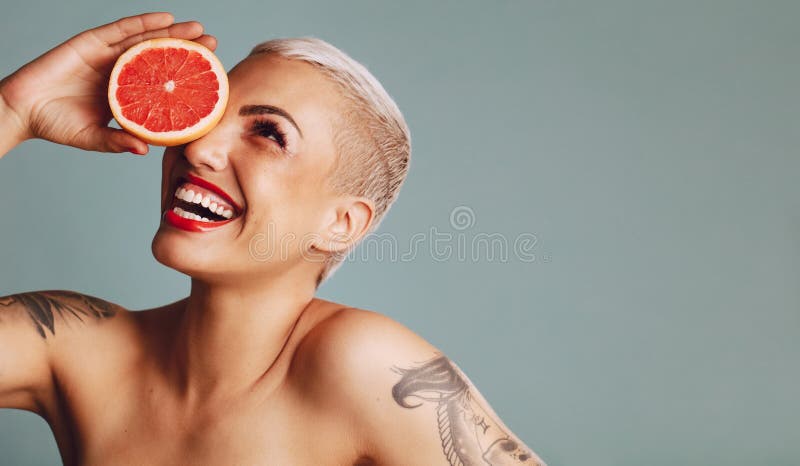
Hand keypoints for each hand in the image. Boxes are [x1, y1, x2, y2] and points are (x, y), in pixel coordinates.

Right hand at [0, 12, 216, 154]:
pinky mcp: (90, 43)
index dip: (184, 76)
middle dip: (186, 49)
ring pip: (145, 40)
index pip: (161, 81)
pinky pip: (120, 29)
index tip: (211, 75)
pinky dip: (142, 23)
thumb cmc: (57, 125)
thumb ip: (118, 141)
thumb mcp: (95, 138)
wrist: (22, 110)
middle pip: (159, 56)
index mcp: (125, 93)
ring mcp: (106, 55)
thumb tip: (146, 150)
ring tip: (198, 30)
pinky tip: (164, 18)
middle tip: (213, 45)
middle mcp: (120, 71)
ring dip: (171, 32)